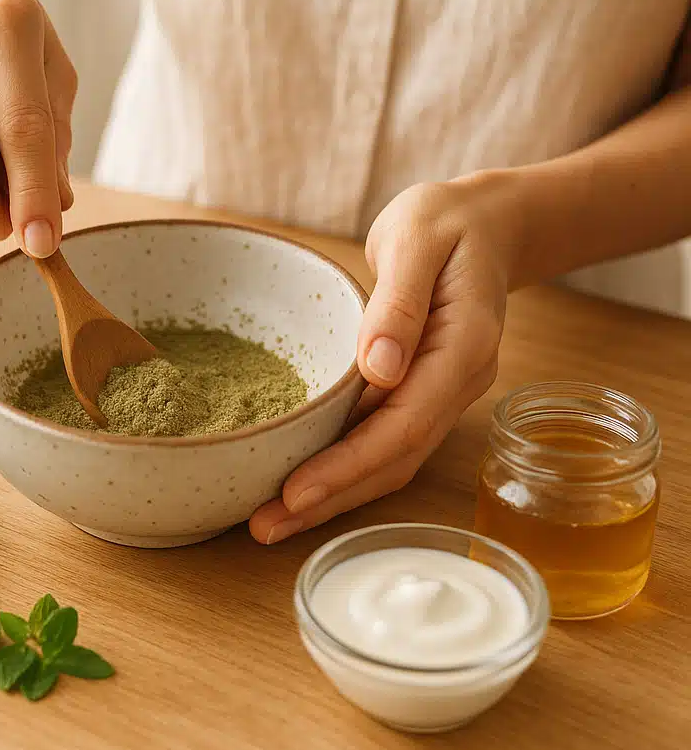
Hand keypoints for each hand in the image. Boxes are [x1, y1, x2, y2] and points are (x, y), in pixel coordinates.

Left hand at [249, 178, 510, 543]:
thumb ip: (400, 303)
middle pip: (396, 458)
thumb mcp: (418, 238)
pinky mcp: (420, 388)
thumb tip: (377, 369)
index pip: (405, 423)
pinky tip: (303, 475)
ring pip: (390, 458)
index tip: (294, 492)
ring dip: (334, 492)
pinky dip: (344, 463)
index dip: (349, 465)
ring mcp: (442, 390)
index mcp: (464, 347)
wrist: (485, 223)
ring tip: (272, 518)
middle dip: (331, 497)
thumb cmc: (447, 221)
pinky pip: (383, 436)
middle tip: (264, 527)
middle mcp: (458, 382)